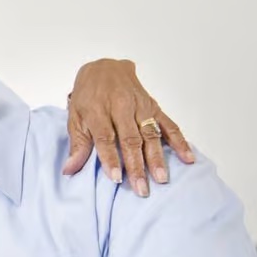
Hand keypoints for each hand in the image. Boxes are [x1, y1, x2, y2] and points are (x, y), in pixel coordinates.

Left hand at [63, 58, 192, 197]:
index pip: (105, 138)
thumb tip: (69, 170)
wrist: (104, 67)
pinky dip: (179, 141)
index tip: (116, 178)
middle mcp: (121, 108)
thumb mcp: (75, 117)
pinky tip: (187, 158)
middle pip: (130, 140)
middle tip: (141, 188)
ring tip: (161, 178)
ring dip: (157, 158)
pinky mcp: (154, 106)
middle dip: (137, 166)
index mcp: (98, 111)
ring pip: (150, 135)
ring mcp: (140, 107)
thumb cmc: (88, 95)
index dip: (111, 158)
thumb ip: (77, 144)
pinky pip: (169, 125)